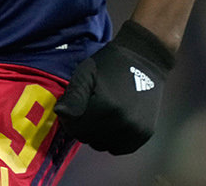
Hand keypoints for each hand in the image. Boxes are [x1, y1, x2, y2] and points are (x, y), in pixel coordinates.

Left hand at [54, 20, 174, 154]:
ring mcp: (135, 130)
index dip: (70, 118)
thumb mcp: (86, 73)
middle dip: (83, 126)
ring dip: (97, 134)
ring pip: (102, 145)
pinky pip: (118, 148)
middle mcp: (123, 122)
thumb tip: (61, 113)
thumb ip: (73, 95)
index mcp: (106, 106)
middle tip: (90, 106)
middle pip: (88, 139)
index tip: (76, 105)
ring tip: (102, 113)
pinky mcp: (144, 134)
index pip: (75, 129)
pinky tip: (114, 121)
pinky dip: (112, 139)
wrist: (144, 59)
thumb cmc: (110, 64)